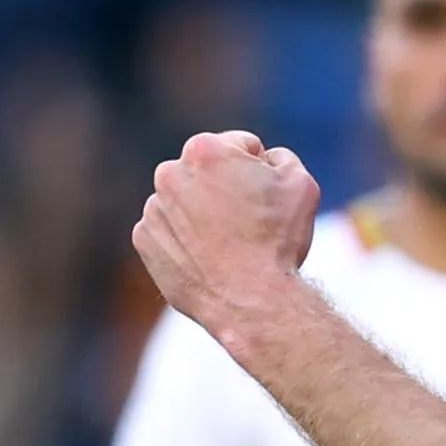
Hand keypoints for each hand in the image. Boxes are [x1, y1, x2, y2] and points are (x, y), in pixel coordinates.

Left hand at [132, 132, 319, 335]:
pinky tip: (208, 257)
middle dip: (225, 187)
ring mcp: (153, 208)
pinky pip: (168, 231)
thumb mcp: (300, 184)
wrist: (250, 299)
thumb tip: (266, 159)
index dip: (261, 170)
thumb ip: (281, 157)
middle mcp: (170, 173)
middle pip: (206, 171)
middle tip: (248, 220)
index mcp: (204, 149)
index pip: (239, 146)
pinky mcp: (145, 240)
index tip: (267, 198)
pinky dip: (185, 239)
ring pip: (185, 200)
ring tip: (229, 243)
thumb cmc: (278, 239)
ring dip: (203, 213)